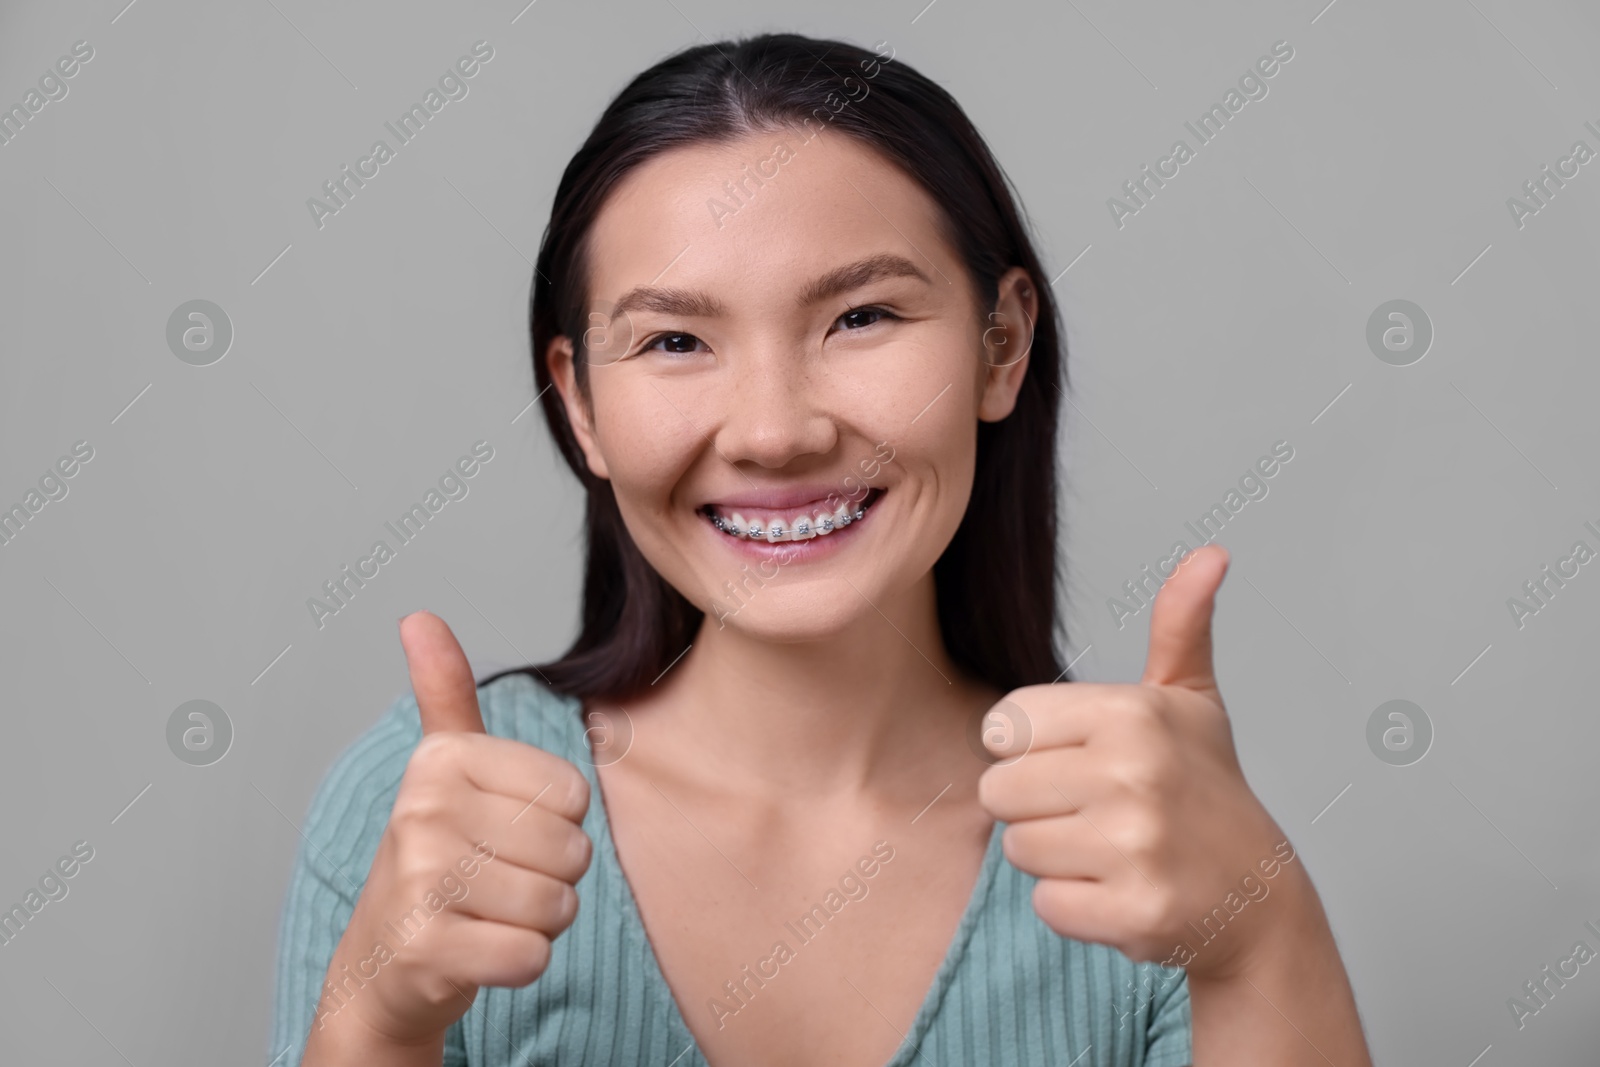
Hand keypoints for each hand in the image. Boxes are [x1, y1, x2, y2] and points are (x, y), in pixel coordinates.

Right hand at [320, 611, 592, 1044]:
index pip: (574, 794)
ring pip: (557, 905)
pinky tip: (480, 952)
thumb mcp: (444, 771)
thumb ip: (444, 694)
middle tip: (498, 884)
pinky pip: (530, 955)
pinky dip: (520, 963)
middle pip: (572, 850)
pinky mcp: (425, 948)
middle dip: (553, 880)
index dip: (557, 825)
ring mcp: (420, 880)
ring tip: (490, 916)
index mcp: (442, 760)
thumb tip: (419, 616)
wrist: (381, 966)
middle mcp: (423, 810)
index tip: (504, 834)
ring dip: (539, 923)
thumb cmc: (435, 861)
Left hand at [977, 544, 1293, 981]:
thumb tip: (1211, 554)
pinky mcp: (1134, 911)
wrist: (1258, 897)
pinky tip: (1121, 891)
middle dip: (1037, 807)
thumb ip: (1181, 625)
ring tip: (1112, 851)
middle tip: (1098, 813)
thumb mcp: (1193, 699)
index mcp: (1131, 712)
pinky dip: (1075, 908)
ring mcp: (1136, 845)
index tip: (1081, 762)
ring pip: (1018, 848)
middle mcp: (1133, 772)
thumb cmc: (1206, 789)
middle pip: (999, 790)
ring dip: (1055, 858)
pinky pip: (1047, 904)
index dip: (1030, 750)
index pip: (1004, 726)